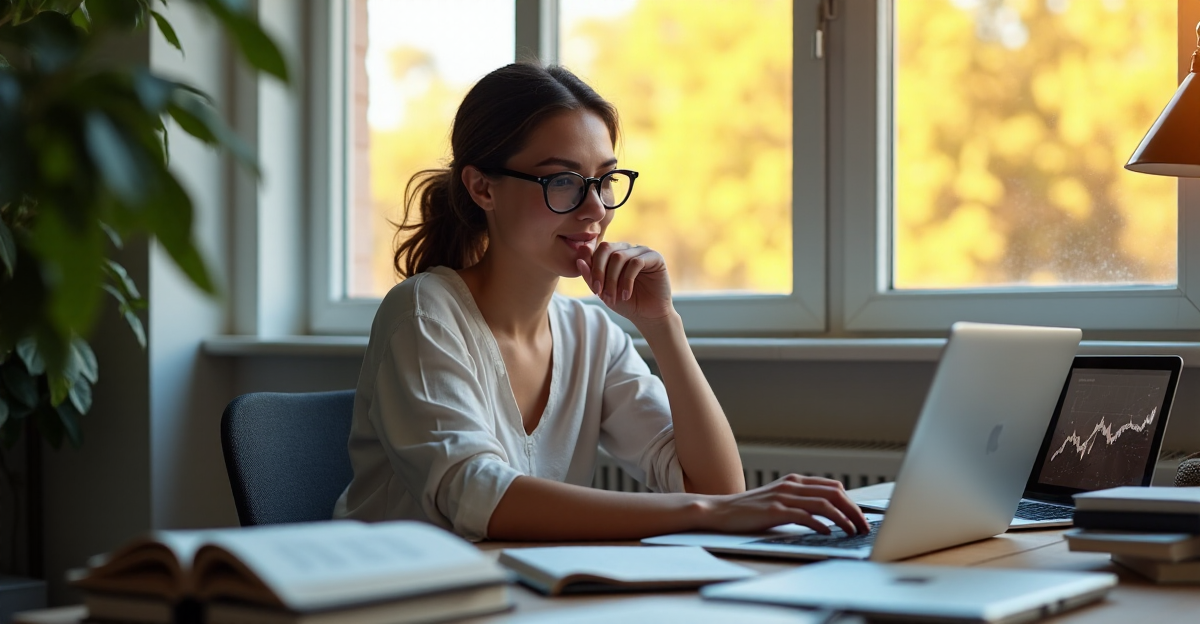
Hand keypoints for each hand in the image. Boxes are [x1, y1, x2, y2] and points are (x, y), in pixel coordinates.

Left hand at [576, 242, 673, 324]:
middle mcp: (628, 248)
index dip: (592, 267)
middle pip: (606, 248)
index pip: (598, 250)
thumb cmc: (625, 303)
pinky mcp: (655, 257)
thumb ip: (590, 275)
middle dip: (599, 271)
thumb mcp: (603, 291)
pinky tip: (626, 295)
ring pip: (619, 256)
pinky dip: (627, 280)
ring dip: (612, 279)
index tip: (594, 290)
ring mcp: (642, 251)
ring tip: (613, 297)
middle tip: (599, 292)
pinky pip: (636, 262)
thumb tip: (579, 260)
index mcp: (614, 252)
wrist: (648, 316)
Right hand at [697, 474, 871, 535]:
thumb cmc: (750, 509)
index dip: (852, 502)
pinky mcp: (775, 511)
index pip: (834, 487)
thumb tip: (827, 513)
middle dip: (854, 511)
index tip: (862, 517)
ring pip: (824, 504)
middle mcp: (791, 485)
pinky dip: (821, 524)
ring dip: (843, 519)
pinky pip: (805, 516)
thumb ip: (800, 501)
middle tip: (864, 527)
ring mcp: (783, 497)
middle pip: (834, 493)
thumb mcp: (779, 499)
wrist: (721, 511)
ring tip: (853, 532)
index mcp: (795, 480)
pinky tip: (828, 533)